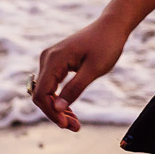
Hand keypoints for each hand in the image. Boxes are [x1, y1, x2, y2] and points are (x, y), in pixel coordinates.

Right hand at [31, 17, 128, 131]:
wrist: (112, 26)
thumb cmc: (106, 44)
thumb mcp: (94, 69)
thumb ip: (75, 88)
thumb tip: (57, 109)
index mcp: (54, 59)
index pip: (42, 94)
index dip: (51, 112)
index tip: (67, 125)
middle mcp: (47, 58)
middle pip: (41, 95)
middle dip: (55, 113)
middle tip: (75, 127)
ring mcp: (50, 59)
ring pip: (46, 92)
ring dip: (57, 109)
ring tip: (74, 124)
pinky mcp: (56, 62)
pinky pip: (52, 85)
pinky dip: (60, 99)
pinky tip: (71, 111)